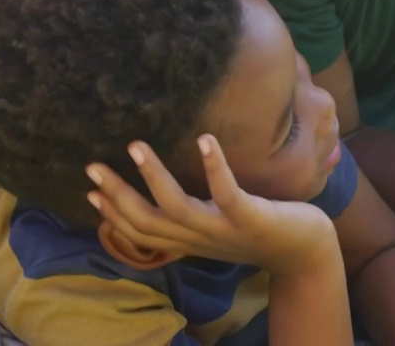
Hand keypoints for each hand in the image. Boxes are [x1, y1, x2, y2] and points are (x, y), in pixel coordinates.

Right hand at [85, 134, 337, 275]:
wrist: (306, 253)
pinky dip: (215, 167)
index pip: (141, 232)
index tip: (88, 190)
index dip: (113, 214)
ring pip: (177, 207)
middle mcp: (200, 238)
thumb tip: (169, 193)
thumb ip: (195, 215)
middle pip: (148, 221)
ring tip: (135, 146)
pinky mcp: (251, 218)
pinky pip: (228, 193)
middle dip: (117, 195)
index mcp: (190, 240)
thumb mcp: (220, 227)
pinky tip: (205, 140)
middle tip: (92, 166)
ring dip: (154, 176)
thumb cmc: (263, 230)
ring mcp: (224, 229)